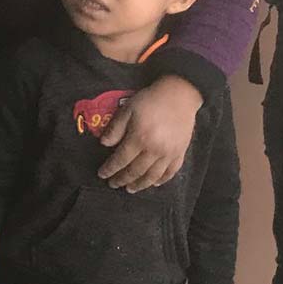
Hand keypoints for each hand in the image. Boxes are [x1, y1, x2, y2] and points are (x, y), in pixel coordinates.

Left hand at [99, 75, 201, 191]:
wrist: (179, 95)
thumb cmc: (150, 100)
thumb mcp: (128, 109)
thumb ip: (115, 128)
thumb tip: (104, 144)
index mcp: (139, 138)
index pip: (121, 159)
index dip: (110, 169)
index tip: (102, 174)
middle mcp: (154, 150)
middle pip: (135, 171)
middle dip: (122, 179)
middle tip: (113, 184)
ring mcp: (169, 154)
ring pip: (152, 176)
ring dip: (140, 185)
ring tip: (130, 189)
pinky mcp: (180, 153)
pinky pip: (171, 172)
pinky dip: (161, 180)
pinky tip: (153, 183)